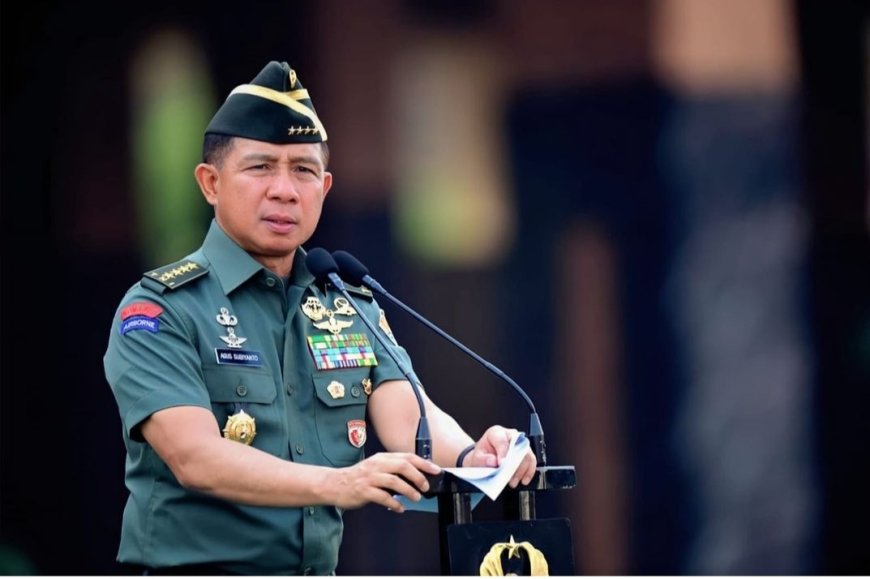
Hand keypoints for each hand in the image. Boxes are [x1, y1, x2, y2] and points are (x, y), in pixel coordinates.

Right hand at [325, 452, 440, 512]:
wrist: (335, 484)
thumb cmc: (358, 477)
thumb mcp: (376, 467)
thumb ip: (393, 469)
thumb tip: (415, 477)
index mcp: (382, 458)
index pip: (406, 457)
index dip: (423, 463)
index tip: (435, 470)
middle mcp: (377, 465)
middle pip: (402, 466)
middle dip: (418, 476)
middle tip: (426, 487)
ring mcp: (370, 478)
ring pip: (394, 482)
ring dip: (408, 491)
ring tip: (416, 498)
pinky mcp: (364, 491)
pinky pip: (383, 497)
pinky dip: (394, 503)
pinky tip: (400, 508)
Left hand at [463, 426, 536, 488]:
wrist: (484, 460)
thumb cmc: (482, 456)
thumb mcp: (477, 457)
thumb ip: (483, 459)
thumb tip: (493, 461)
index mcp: (496, 432)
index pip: (502, 441)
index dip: (503, 453)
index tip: (501, 464)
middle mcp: (510, 435)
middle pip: (517, 446)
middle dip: (513, 464)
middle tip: (508, 477)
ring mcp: (520, 443)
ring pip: (526, 454)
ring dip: (521, 470)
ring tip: (513, 482)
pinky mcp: (526, 452)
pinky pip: (531, 460)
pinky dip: (529, 471)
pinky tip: (524, 480)